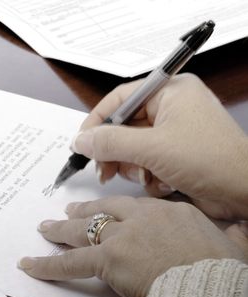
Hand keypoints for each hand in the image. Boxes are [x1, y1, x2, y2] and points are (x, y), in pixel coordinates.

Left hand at [18, 196, 247, 296]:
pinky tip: (28, 265)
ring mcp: (123, 235)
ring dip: (60, 230)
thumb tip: (240, 233)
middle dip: (86, 211)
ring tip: (44, 229)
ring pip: (83, 229)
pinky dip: (46, 264)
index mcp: (174, 211)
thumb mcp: (233, 246)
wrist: (208, 285)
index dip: (120, 210)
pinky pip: (69, 261)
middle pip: (107, 210)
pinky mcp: (108, 258)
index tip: (112, 212)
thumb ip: (231, 236)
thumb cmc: (220, 272)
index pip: (139, 206)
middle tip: (69, 212)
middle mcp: (144, 217)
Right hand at [72, 74, 247, 219]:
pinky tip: (161, 183)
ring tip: (145, 177)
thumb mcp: (152, 149)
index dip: (97, 121)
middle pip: (123, 126)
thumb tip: (80, 141)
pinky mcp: (177, 154)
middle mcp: (173, 107)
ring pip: (132, 148)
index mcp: (171, 91)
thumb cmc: (209, 160)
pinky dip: (147, 175)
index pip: (120, 98)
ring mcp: (175, 131)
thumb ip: (111, 143)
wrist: (244, 190)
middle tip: (106, 171)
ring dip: (133, 167)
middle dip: (116, 152)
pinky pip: (146, 161)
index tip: (81, 144)